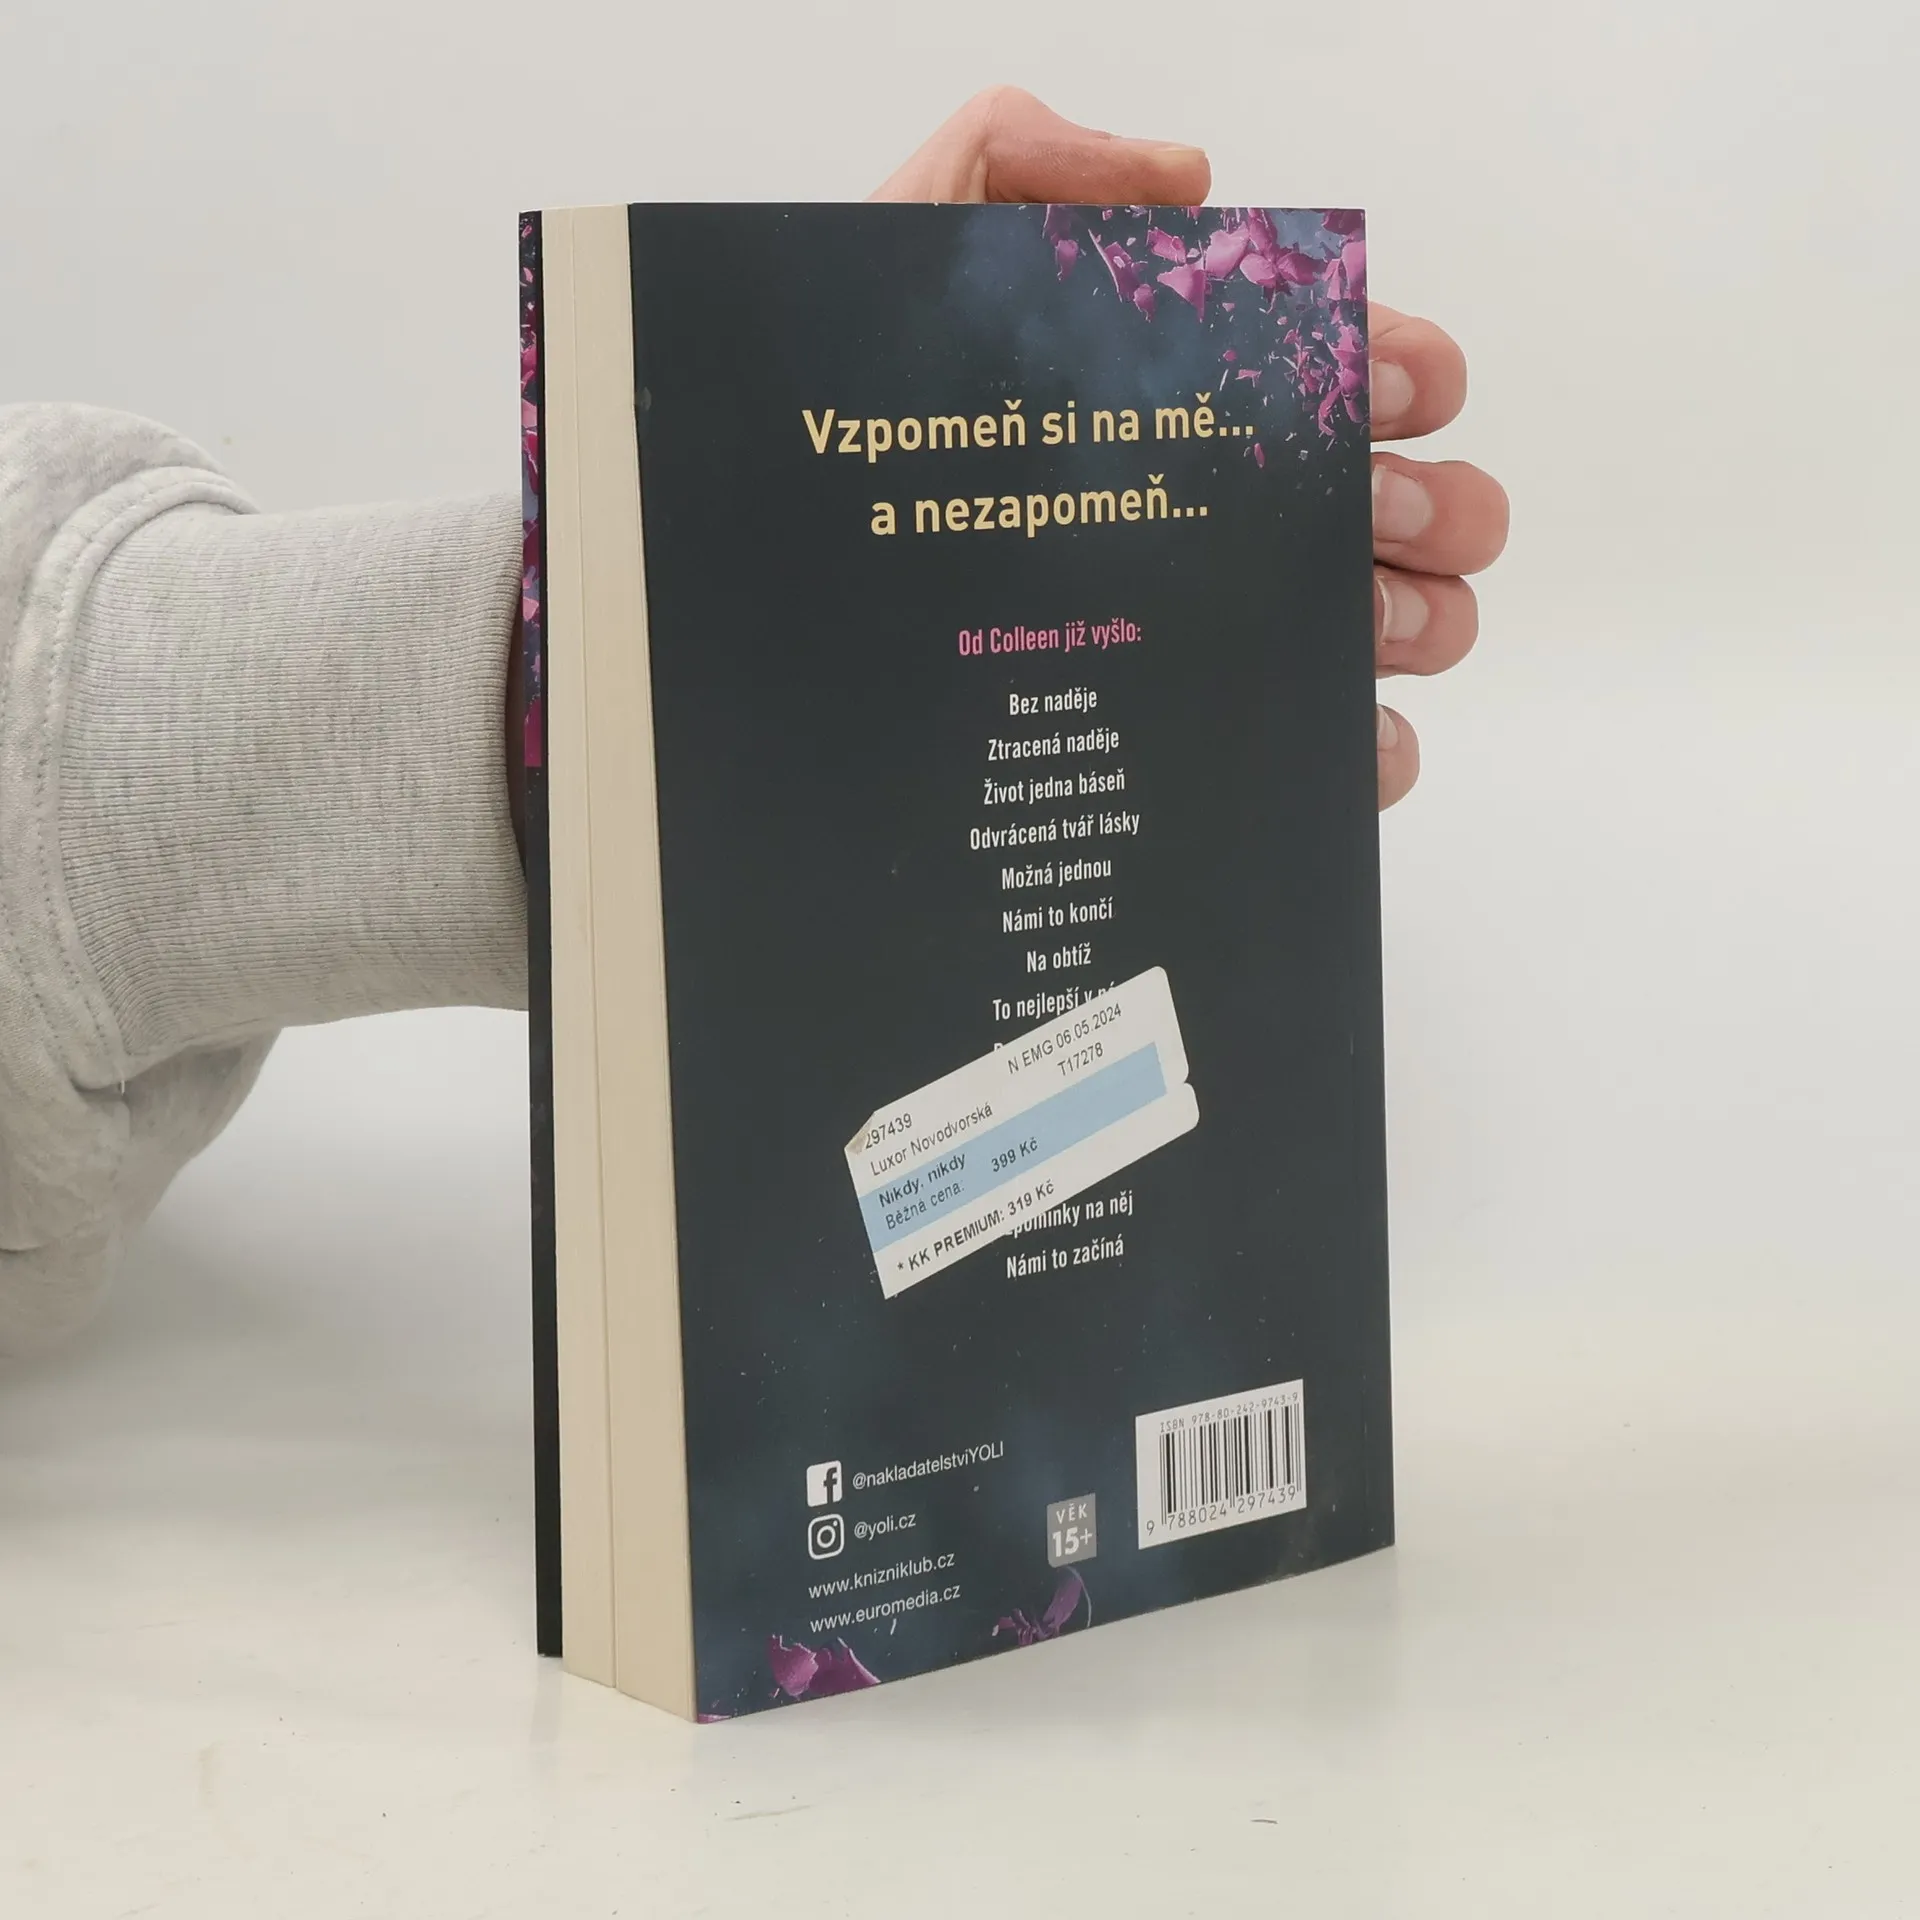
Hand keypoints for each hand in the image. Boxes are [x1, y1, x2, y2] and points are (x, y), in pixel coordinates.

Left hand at [874, 87, 1507, 809]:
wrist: (748, 605)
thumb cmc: (816, 433)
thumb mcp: (894, 263)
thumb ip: (1012, 167)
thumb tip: (1185, 178)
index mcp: (1149, 404)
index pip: (1309, 376)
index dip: (1385, 368)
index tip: (1404, 389)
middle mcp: (1183, 520)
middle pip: (1363, 508)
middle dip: (1424, 507)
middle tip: (1410, 523)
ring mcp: (1186, 640)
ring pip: (1361, 632)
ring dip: (1414, 622)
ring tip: (1392, 629)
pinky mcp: (1168, 750)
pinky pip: (1299, 758)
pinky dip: (1361, 751)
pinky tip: (1363, 741)